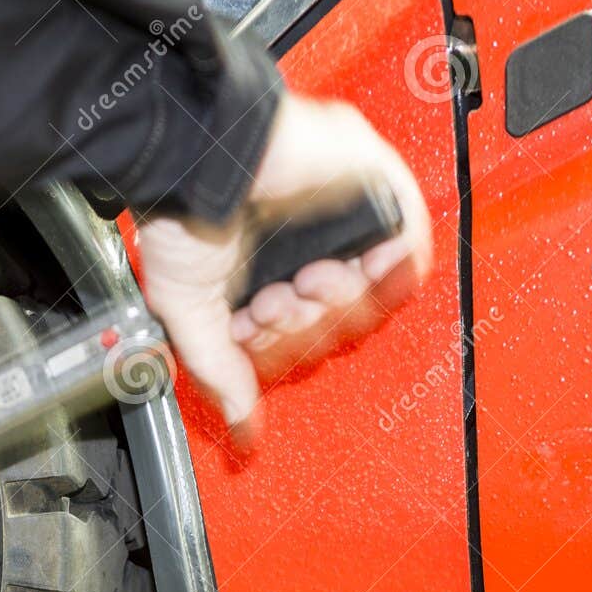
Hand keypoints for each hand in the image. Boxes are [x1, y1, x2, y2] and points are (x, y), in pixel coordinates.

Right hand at [136, 92, 432, 439]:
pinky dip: (387, 274)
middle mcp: (309, 249)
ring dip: (335, 305)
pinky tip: (350, 278)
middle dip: (303, 326)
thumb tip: (242, 432)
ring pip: (373, 292)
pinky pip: (410, 246)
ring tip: (298, 285)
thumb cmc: (181, 214)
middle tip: (271, 305)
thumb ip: (221, 373)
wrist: (199, 159)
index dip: (280, 345)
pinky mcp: (374, 188)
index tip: (249, 331)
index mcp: (267, 275)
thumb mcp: (188, 312)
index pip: (301, 335)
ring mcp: (344, 220)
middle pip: (340, 322)